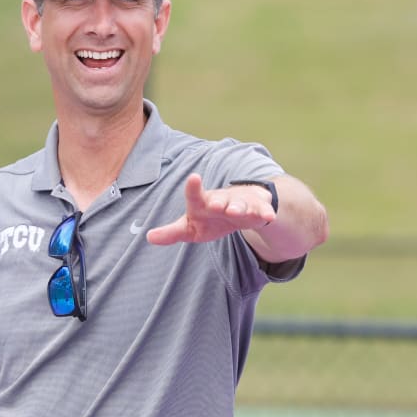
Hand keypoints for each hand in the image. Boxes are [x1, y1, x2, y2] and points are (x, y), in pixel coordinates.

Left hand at [146, 173, 275, 245]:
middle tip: (217, 205)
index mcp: (203, 203)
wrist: (241, 210)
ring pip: (241, 203)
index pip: (195, 195)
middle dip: (220, 202)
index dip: (194, 188)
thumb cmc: (211, 218)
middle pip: (220, 199)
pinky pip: (262, 210)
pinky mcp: (258, 208)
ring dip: (239, 207)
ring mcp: (241, 202)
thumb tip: (149, 237)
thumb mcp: (191, 228)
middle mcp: (222, 199)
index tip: (194, 178)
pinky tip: (268, 216)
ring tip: (237, 212)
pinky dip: (265, 212)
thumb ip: (172, 233)